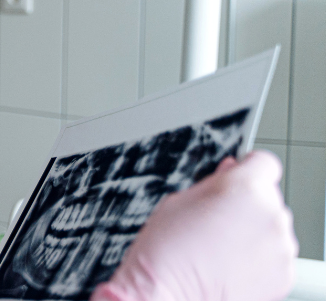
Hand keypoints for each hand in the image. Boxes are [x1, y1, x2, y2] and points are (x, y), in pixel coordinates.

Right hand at [90, 150, 297, 300]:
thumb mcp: (180, 200)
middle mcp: (271, 215)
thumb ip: (214, 182)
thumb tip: (231, 171)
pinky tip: (230, 265)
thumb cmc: (166, 249)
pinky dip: (259, 258)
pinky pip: (276, 256)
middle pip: (268, 197)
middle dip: (247, 204)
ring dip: (255, 232)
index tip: (236, 177)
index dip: (247, 168)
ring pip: (273, 228)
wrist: (165, 295)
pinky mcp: (284, 275)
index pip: (264, 163)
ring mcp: (281, 247)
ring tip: (221, 247)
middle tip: (217, 221)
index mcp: (245, 188)